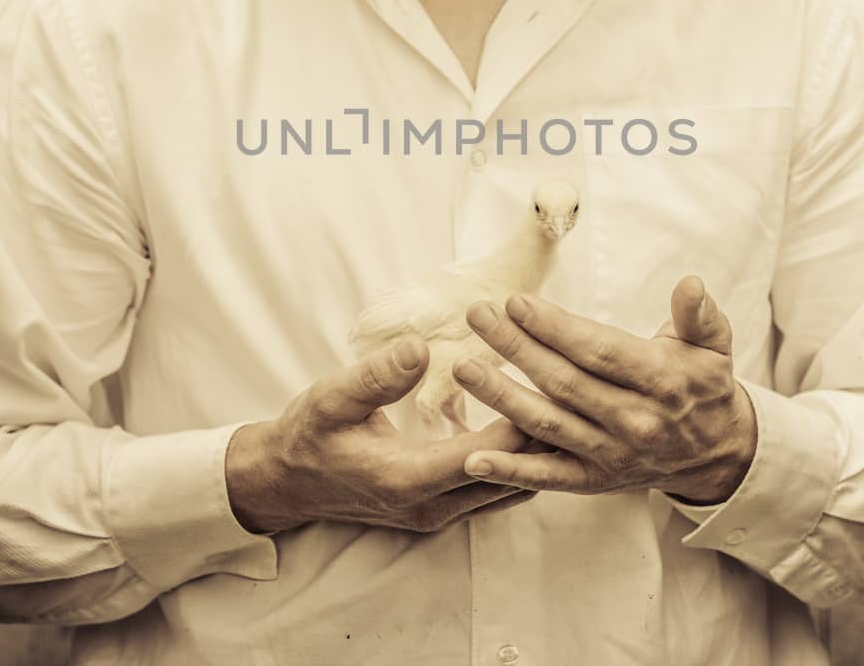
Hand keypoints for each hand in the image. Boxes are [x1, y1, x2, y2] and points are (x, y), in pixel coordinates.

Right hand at [225, 335, 549, 534]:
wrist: (286, 482)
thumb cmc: (308, 435)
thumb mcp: (331, 398)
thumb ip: (377, 376)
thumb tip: (421, 346)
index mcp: (406, 479)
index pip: (483, 456)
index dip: (520, 424)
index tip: (551, 388)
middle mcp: (430, 507)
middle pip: (509, 479)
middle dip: (543, 441)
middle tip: (577, 399)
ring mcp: (438, 515)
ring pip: (510, 491)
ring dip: (536, 455)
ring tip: (567, 412)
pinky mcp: (441, 511)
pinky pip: (495, 492)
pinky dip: (518, 464)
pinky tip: (534, 430)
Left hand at [451, 275, 757, 504]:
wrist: (717, 454)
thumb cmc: (702, 387)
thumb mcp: (712, 346)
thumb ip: (699, 315)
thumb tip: (691, 283)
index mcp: (662, 382)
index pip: (599, 352)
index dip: (555, 328)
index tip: (515, 302)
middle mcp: (634, 422)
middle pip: (564, 382)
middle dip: (516, 347)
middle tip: (477, 316)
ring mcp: (611, 454)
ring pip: (548, 424)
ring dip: (501, 397)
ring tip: (463, 369)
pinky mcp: (593, 480)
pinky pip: (546, 478)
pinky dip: (509, 471)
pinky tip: (473, 456)